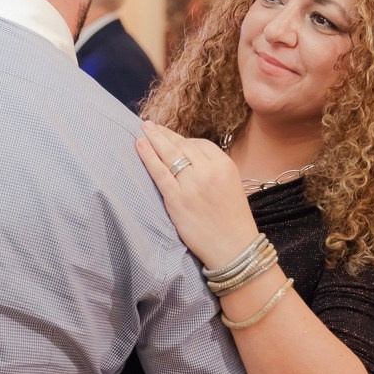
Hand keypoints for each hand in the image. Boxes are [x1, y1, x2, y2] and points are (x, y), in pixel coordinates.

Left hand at [136, 120, 258, 268]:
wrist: (234, 248)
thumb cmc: (233, 220)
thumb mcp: (232, 186)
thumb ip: (214, 170)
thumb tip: (191, 158)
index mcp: (225, 165)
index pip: (200, 143)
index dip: (183, 139)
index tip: (172, 138)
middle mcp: (208, 170)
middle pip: (182, 145)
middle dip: (165, 134)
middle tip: (151, 125)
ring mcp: (191, 184)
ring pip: (169, 154)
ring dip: (154, 139)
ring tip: (144, 129)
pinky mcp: (177, 199)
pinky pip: (159, 173)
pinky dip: (148, 157)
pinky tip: (140, 145)